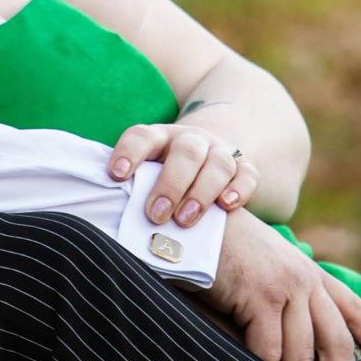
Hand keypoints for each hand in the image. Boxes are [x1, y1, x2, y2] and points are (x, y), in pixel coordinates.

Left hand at [109, 114, 258, 229]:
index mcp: (160, 137)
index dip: (129, 153)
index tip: (116, 176)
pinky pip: (247, 175)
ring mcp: (220, 151)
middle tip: (155, 215)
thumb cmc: (164, 174)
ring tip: (185, 221)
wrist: (207, 153)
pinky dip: (239, 190)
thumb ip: (134, 189)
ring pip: (218, 164)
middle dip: (170, 184)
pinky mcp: (245, 168)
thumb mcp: (148, 173)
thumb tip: (113, 224)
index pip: (142, 136)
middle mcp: (191, 139)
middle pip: (186, 152)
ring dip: (201, 192)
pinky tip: (227, 206)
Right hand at [205, 210, 360, 360]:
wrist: (192, 218)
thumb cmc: (219, 243)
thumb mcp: (262, 263)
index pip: (355, 309)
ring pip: (302, 352)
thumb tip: (287, 333)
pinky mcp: (258, 295)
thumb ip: (281, 293)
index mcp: (309, 270)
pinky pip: (269, 348)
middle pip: (337, 340)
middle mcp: (304, 278)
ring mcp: (284, 286)